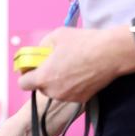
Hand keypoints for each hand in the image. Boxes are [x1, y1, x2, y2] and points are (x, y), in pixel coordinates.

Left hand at [18, 26, 134, 102]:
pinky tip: (81, 73)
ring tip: (71, 66)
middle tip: (55, 64)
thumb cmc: (84, 43)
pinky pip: (70, 92)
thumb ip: (42, 46)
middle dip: (44, 76)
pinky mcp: (80, 99)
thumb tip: (39, 51)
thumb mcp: (56, 36)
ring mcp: (66, 97)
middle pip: (40, 86)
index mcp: (43, 77)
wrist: (111, 53)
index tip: (31, 69)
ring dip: (58, 81)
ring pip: (55, 90)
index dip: (26, 75)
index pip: (23, 83)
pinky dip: (72, 85)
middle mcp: (52, 91)